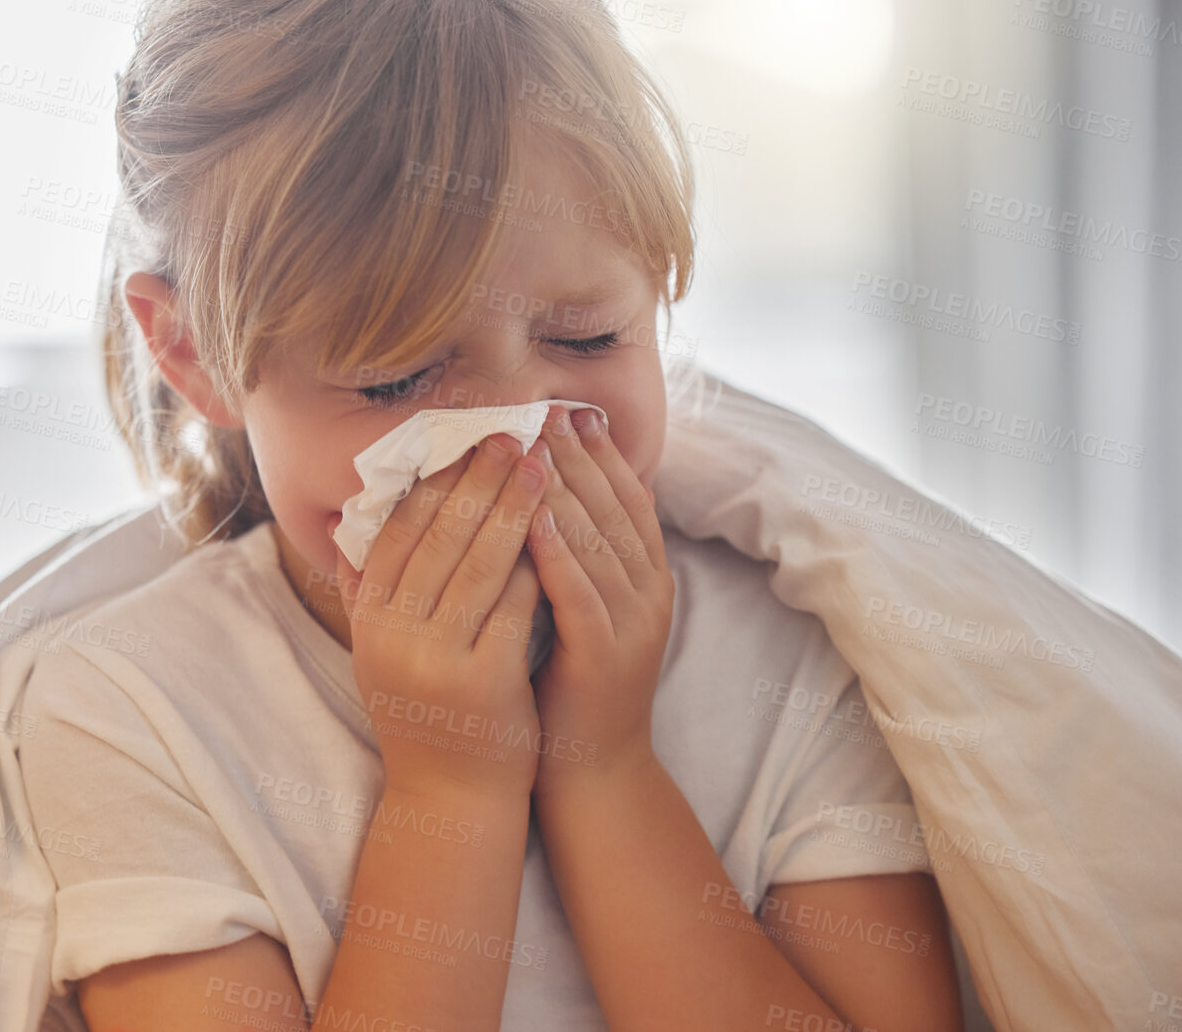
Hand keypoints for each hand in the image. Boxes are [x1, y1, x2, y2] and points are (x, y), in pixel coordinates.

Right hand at [329, 432, 549, 802]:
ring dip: (512, 506)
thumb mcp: (380, 652)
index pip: (399, 530)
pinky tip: (558, 527)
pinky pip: (511, 607)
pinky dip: (533, 564)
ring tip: (540, 464)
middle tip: (512, 434)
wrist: (453, 797)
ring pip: (478, 564)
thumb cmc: (427, 713)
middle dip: (478, 478)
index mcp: (370, 621)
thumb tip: (349, 523)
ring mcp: (436, 660)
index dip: (434, 480)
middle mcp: (394, 636)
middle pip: (439, 537)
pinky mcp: (482, 681)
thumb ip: (366, 590)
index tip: (464, 439)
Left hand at [525, 404, 673, 800]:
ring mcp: (633, 625)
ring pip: (598, 542)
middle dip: (580, 455)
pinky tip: (531, 519)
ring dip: (565, 489)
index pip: (627, 499)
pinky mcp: (605, 656)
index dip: (602, 453)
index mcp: (648, 579)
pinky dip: (557, 553)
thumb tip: (550, 496)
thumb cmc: (575, 686)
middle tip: (549, 409)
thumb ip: (579, 559)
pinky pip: (580, 593)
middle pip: (615, 508)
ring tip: (534, 445)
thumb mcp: (584, 609)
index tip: (572, 411)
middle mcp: (650, 594)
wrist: (593, 771)